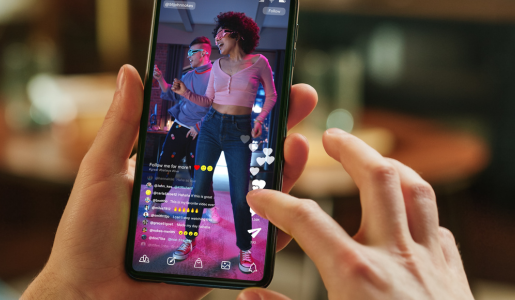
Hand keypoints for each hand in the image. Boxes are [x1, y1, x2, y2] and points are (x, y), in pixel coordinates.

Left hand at [21, 65, 317, 298]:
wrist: (89, 294)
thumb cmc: (86, 234)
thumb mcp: (101, 171)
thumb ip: (121, 126)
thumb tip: (130, 71)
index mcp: (173, 166)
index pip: (214, 128)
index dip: (240, 105)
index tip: (263, 79)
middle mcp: (198, 190)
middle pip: (246, 155)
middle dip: (276, 126)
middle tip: (301, 99)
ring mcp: (213, 222)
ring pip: (261, 192)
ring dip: (285, 167)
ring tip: (297, 144)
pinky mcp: (221, 256)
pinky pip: (257, 240)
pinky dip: (281, 223)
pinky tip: (291, 201)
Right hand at [237, 128, 473, 299]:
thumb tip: (251, 297)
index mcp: (356, 274)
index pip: (306, 221)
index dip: (276, 203)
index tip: (259, 196)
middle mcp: (395, 256)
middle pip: (376, 179)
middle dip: (351, 150)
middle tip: (332, 136)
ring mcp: (429, 262)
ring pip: (417, 190)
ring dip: (392, 165)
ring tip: (372, 158)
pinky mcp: (452, 274)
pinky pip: (437, 226)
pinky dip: (419, 211)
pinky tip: (407, 215)